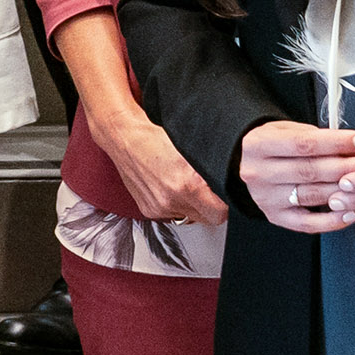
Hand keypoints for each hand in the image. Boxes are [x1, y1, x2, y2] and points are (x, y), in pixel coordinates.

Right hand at [97, 108, 228, 227]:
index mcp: (188, 184)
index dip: (225, 204)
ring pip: (189, 216)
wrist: (123, 136)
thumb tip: (231, 176)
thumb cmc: (154, 135)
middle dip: (211, 206)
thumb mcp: (191, 146)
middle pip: (207, 219)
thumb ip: (210, 166)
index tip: (225, 196)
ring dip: (191, 205)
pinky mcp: (148, 209)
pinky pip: (171, 213)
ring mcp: (159, 207)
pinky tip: (169, 186)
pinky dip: (174, 203)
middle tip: (209, 191)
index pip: (220, 213)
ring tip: (184, 183)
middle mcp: (172, 199)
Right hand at [236, 120, 354, 232]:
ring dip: (342, 191)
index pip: (302, 144)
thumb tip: (351, 147)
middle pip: (308, 171)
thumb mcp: (288, 130)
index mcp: (257, 145)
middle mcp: (257, 173)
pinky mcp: (276, 217)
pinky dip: (332, 220)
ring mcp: (265, 198)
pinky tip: (351, 211)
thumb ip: (316, 137)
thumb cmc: (276, 145)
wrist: (250, 164)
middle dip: (344, 167)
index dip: (335, 143)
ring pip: (310, 196)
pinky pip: (308, 224)